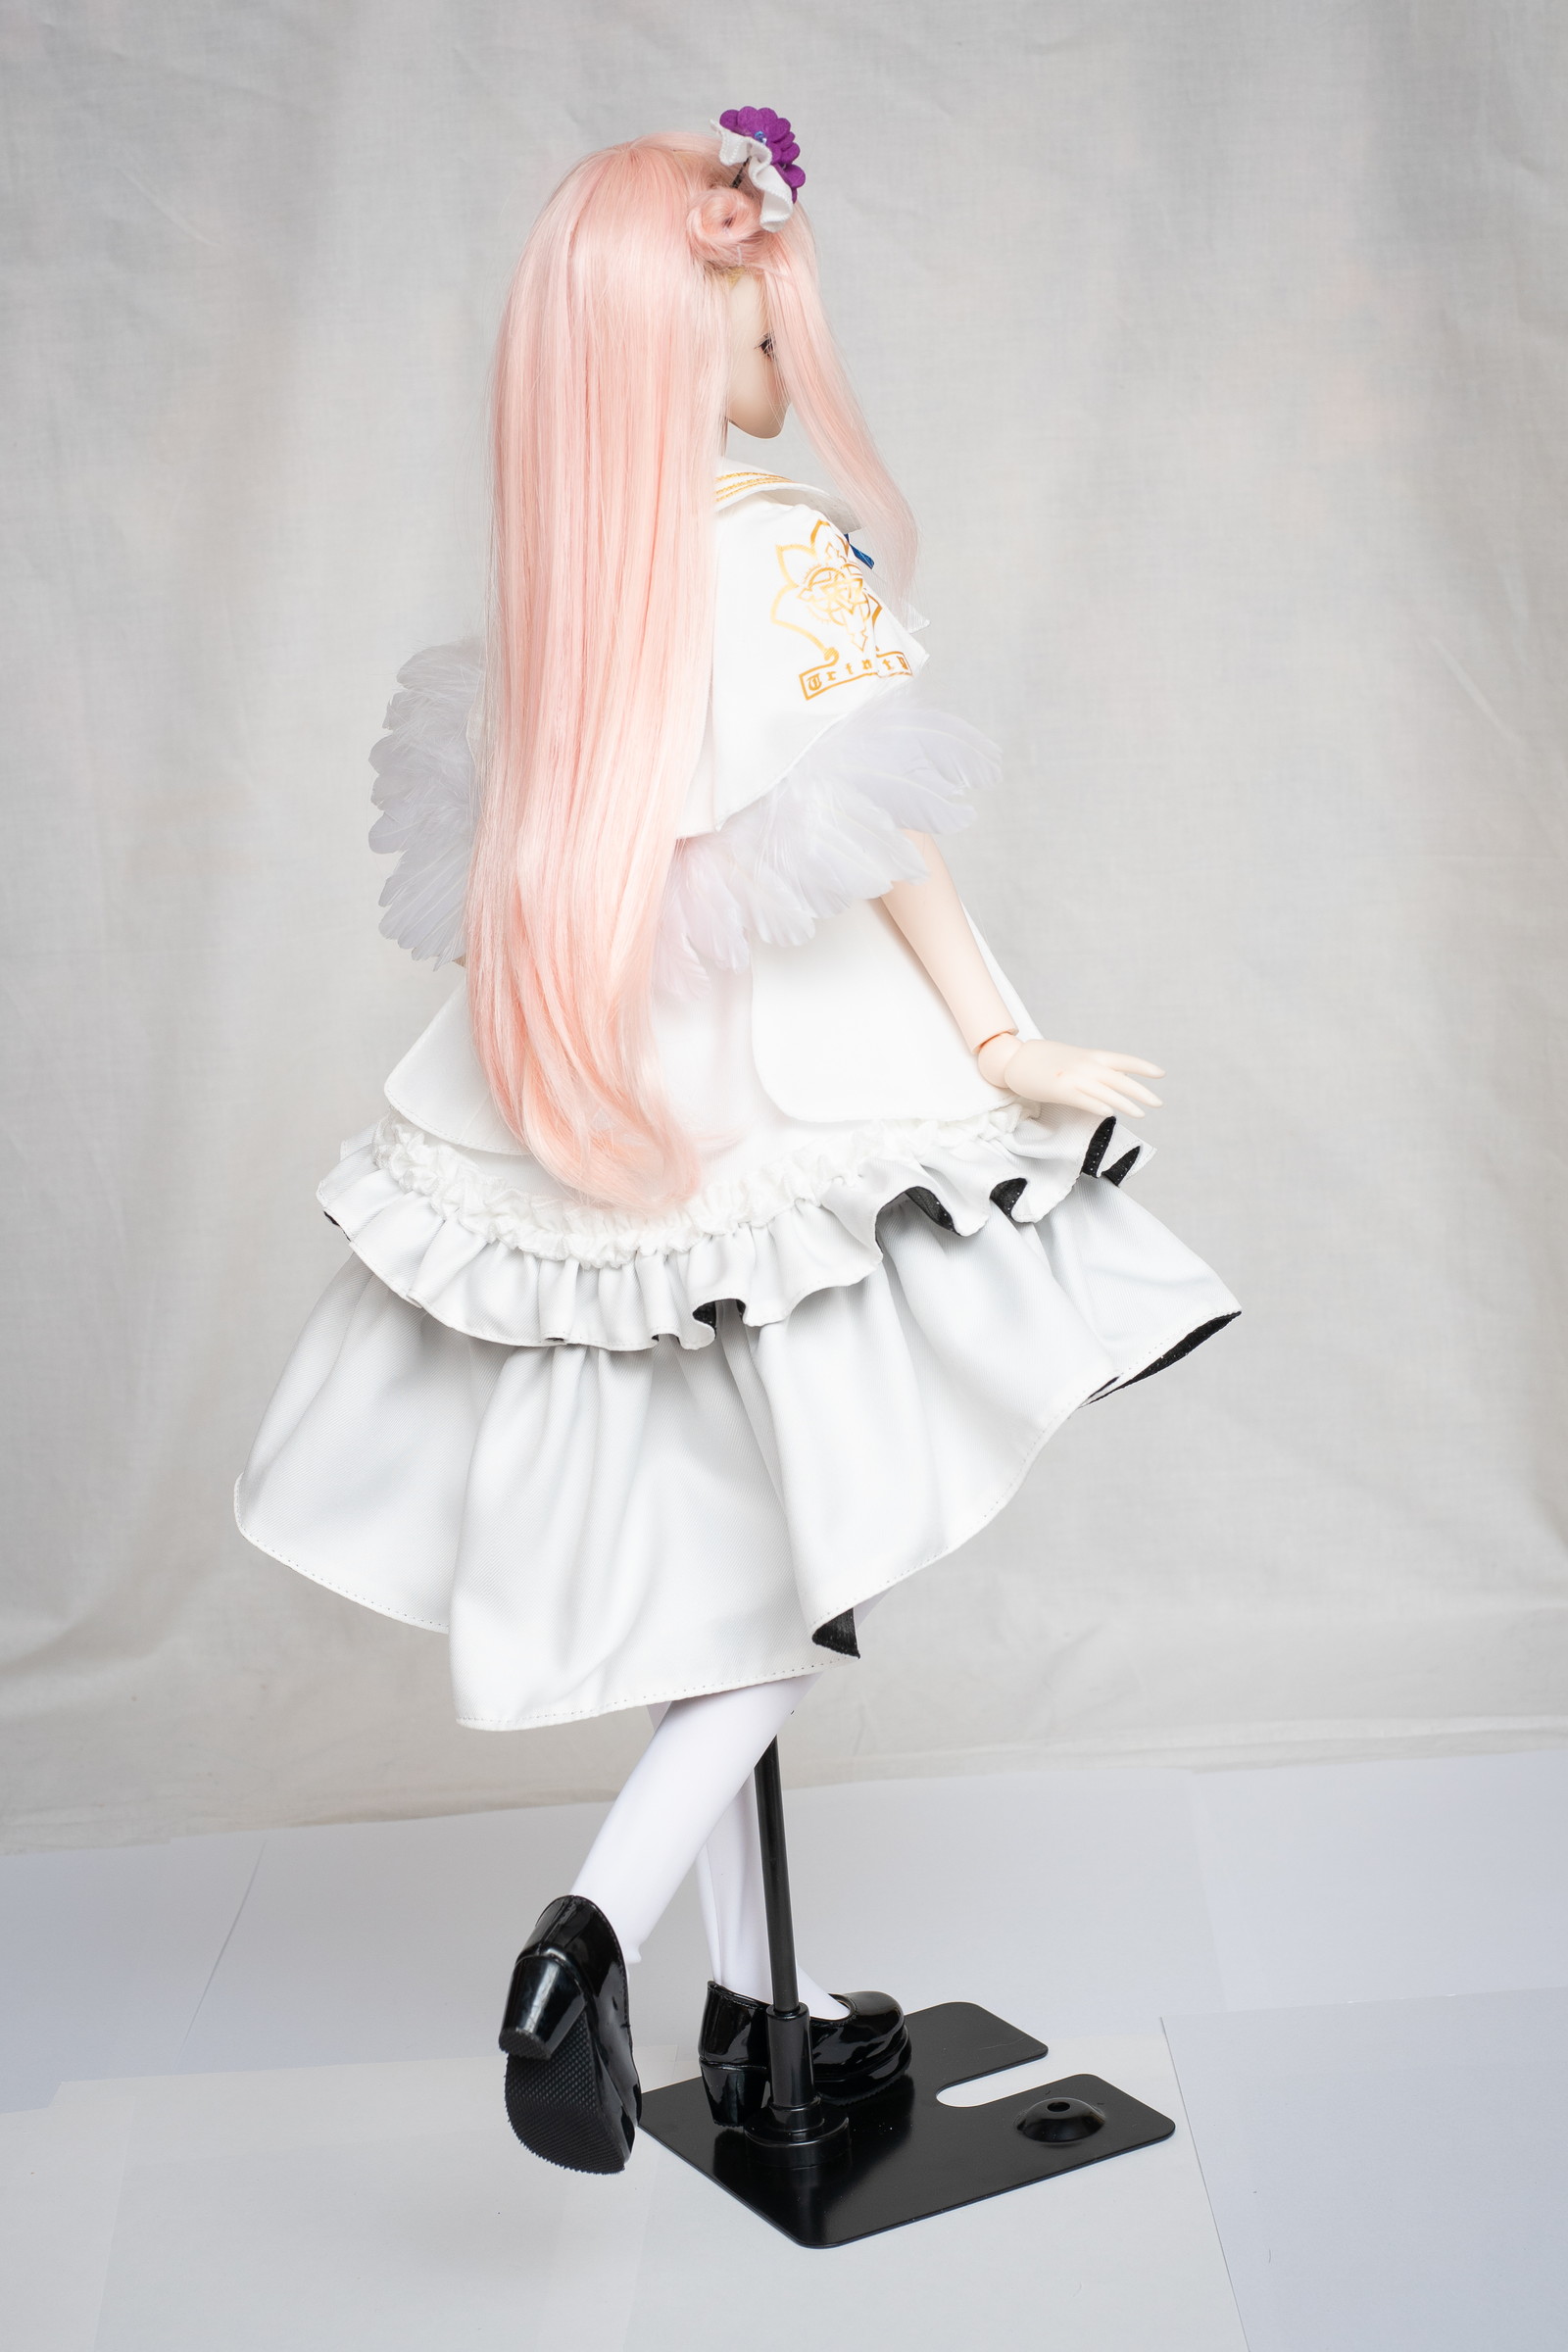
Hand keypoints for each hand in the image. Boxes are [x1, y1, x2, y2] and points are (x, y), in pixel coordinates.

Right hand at [981, 1036, 1163, 1118]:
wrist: (1014, 1058)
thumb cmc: (1043, 1061)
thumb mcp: (1072, 1059)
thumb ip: (1091, 1068)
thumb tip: (1110, 1080)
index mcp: (1090, 1056)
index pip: (1123, 1061)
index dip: (1143, 1067)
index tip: (1161, 1074)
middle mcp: (1086, 1065)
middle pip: (1120, 1079)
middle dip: (1141, 1092)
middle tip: (1159, 1103)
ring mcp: (1073, 1077)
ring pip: (1106, 1091)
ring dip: (1125, 1103)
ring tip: (1142, 1114)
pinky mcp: (1060, 1090)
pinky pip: (1084, 1099)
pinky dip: (1098, 1105)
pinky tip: (1110, 1113)